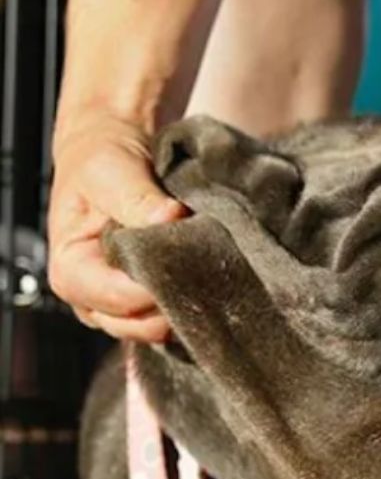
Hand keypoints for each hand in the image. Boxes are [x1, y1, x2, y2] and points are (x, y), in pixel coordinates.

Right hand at [47, 111, 186, 341]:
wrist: (115, 150)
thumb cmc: (101, 160)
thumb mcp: (111, 171)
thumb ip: (137, 199)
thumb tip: (171, 218)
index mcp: (71, 268)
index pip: (114, 297)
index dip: (151, 288)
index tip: (185, 265)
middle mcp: (93, 295)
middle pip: (136, 324)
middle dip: (172, 305)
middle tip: (206, 273)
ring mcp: (122, 303)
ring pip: (157, 328)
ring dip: (185, 308)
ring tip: (209, 276)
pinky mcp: (148, 301)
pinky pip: (172, 317)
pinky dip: (192, 305)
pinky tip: (211, 283)